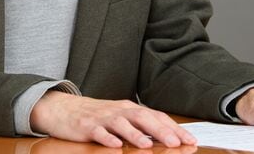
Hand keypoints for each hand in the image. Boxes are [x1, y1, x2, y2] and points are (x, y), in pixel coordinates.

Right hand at [29, 91, 196, 148]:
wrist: (64, 109)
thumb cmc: (97, 116)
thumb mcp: (120, 118)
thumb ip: (141, 126)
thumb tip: (168, 137)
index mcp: (129, 108)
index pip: (155, 116)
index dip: (173, 127)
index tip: (189, 139)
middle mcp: (118, 110)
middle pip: (142, 117)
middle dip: (159, 130)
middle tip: (175, 143)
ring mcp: (102, 117)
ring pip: (121, 123)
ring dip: (135, 134)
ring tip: (147, 145)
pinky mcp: (87, 126)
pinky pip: (98, 132)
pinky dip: (107, 138)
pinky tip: (115, 145)